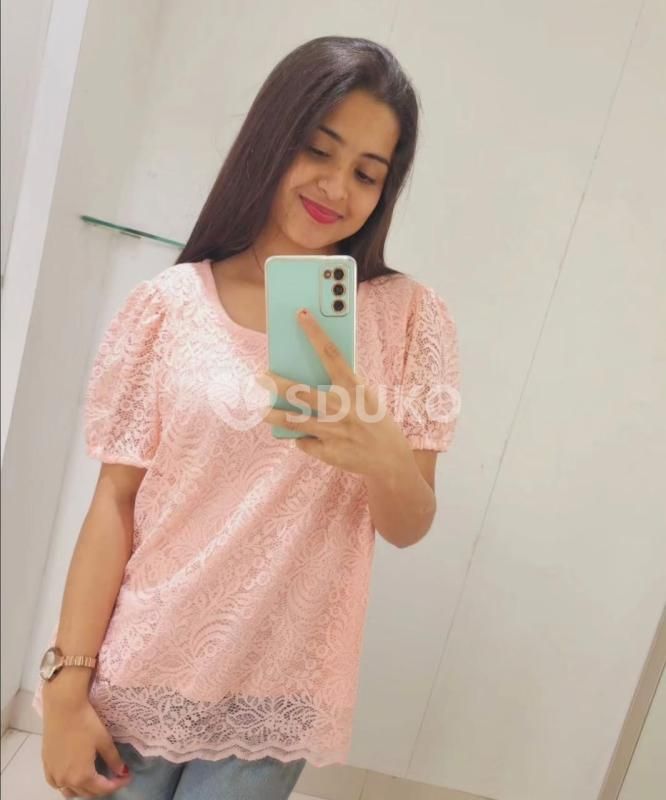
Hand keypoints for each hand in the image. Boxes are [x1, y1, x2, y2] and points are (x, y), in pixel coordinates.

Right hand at [41, 695, 131, 797]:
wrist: (63, 708)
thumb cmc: (86, 723)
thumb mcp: (104, 741)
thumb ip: (113, 759)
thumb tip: (121, 771)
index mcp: (82, 776)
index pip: (103, 789)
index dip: (117, 784)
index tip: (127, 777)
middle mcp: (66, 780)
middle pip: (87, 792)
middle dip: (102, 788)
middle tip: (114, 777)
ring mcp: (53, 774)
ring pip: (70, 791)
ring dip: (84, 789)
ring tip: (96, 778)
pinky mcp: (46, 766)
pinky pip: (57, 784)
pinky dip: (67, 785)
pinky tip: (73, 777)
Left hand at [257, 308, 411, 478]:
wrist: (391, 459)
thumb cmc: (374, 421)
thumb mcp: (366, 398)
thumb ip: (343, 385)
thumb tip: (310, 371)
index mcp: (355, 388)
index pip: (332, 354)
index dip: (315, 333)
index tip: (301, 315)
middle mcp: (343, 408)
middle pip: (301, 390)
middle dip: (276, 383)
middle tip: (260, 377)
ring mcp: (334, 431)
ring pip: (293, 420)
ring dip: (273, 415)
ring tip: (261, 410)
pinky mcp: (328, 452)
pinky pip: (304, 441)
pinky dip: (302, 438)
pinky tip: (305, 436)